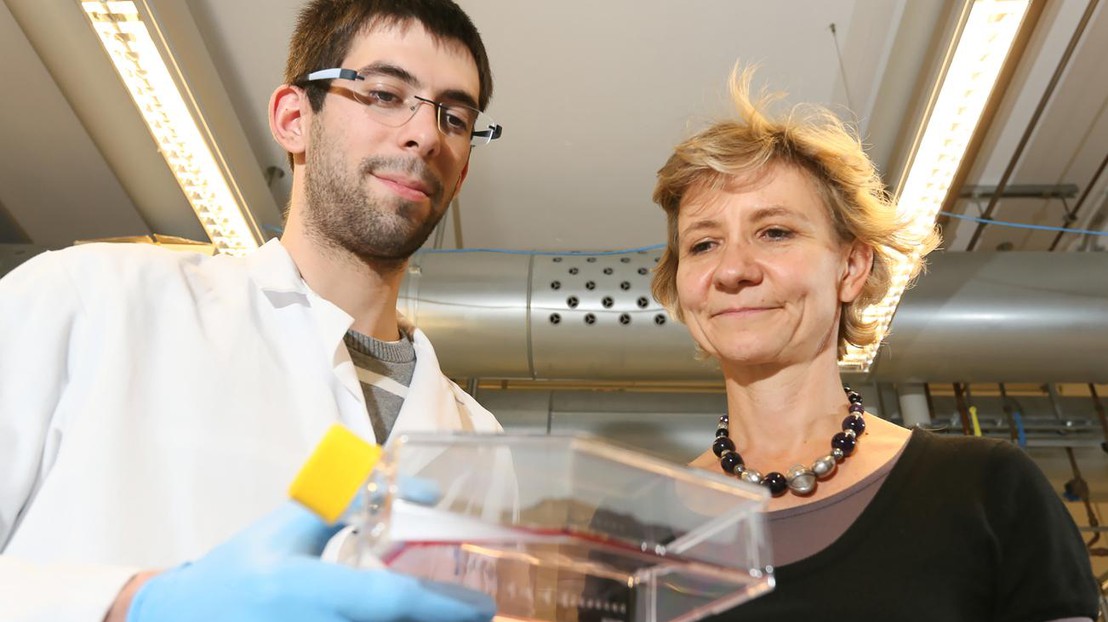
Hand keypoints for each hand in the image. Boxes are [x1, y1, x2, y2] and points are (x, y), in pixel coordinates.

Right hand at [124, 501, 495, 621]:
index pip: (385, 600)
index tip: (482, 605)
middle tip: (480, 616)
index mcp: (300, 587)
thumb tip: (424, 493)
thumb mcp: (291, 525)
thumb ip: (352, 502)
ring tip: (455, 621)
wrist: (180, 618)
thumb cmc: (242, 566)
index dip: (438, 605)